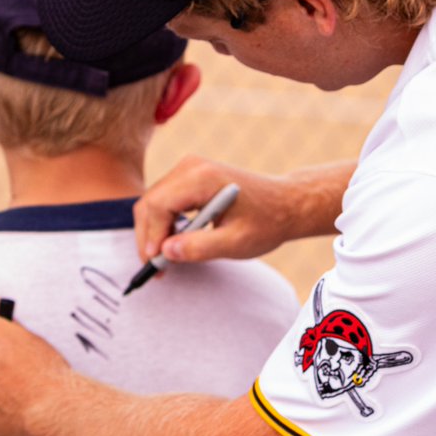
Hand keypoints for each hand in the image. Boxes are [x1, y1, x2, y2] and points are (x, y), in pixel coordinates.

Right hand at [135, 157, 353, 264]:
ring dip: (155, 232)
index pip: (158, 205)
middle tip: (157, 269)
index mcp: (202, 178)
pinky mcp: (190, 175)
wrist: (286, 204)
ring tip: (167, 261)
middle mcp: (191, 166)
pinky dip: (164, 223)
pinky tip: (175, 244)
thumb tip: (166, 252)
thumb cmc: (266, 222)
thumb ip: (200, 247)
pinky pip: (164, 200)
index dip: (151, 236)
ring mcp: (190, 168)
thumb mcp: (236, 242)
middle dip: (149, 237)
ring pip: (153, 202)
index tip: (156, 264)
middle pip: (150, 202)